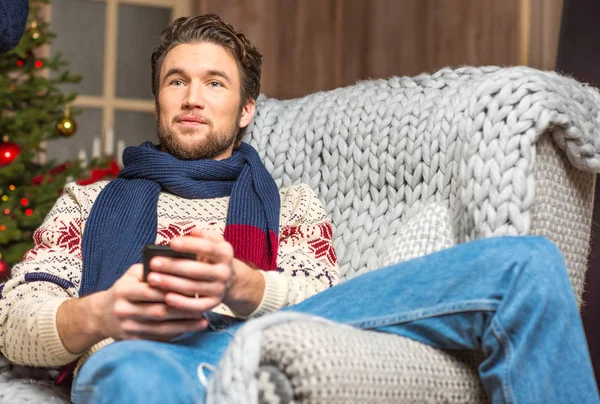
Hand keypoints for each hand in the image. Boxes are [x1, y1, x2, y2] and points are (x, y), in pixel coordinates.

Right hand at [98, 263, 207, 340]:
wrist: (100, 315)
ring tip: (202, 319)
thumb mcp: (132, 275)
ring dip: (184, 325)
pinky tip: (190, 329)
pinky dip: (176, 334)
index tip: (194, 288)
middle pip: (158, 312)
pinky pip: (158, 339)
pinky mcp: (132, 341)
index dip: (174, 290)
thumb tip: (180, 265)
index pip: (151, 291)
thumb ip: (152, 269)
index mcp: (123, 290)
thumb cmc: (124, 289)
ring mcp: (127, 328)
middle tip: (203, 305)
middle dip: (182, 309)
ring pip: (160, 328)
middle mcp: (123, 310)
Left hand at [147, 228, 264, 316]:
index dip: (190, 245)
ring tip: (152, 279)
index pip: (208, 247)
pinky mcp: (214, 304)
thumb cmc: (212, 257)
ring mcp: (220, 289)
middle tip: (153, 263)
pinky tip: (166, 298)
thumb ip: (203, 235)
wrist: (230, 280)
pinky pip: (197, 306)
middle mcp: (225, 272)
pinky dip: (182, 303)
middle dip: (174, 266)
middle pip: (198, 270)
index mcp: (225, 253)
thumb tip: (191, 232)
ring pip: (194, 288)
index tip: (171, 242)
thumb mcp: (213, 242)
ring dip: (171, 284)